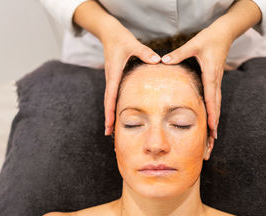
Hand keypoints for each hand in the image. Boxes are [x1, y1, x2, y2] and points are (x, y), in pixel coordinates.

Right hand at [101, 18, 160, 135]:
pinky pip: (113, 94)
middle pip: (108, 102)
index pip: (110, 96)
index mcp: (114, 74)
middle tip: (108, 133)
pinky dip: (113, 105)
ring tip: (111, 128)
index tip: (109, 125)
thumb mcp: (132, 43)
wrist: (108, 32)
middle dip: (108, 118)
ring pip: (109, 99)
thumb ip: (145, 52)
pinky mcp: (114, 77)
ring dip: (110, 113)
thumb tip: (158, 60)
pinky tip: (118, 112)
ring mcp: (112, 78)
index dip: (109, 112)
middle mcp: (111, 78)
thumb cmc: (119, 38)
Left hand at [160, 23, 235, 138]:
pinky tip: (211, 125)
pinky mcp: (215, 83)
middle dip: (214, 128)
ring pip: (216, 108)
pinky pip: (214, 102)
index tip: (212, 130)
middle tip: (211, 145)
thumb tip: (163, 60)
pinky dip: (213, 115)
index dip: (211, 115)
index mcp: (211, 76)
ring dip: (214, 125)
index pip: (211, 99)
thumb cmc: (209, 39)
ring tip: (212, 141)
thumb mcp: (193, 45)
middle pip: (216, 109)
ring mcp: (216, 84)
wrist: (224, 34)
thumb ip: (178, 53)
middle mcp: (215, 83)